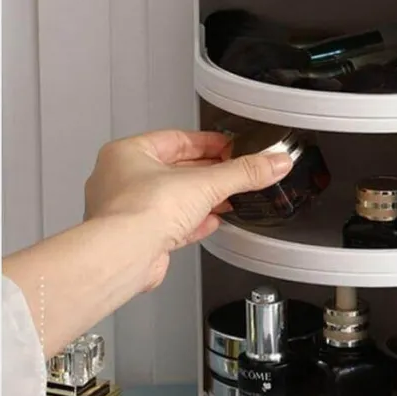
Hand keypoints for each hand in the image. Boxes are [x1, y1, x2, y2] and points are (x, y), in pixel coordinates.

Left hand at [84, 129, 292, 289]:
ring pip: (172, 198)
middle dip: (209, 172)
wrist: (123, 256)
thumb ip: (244, 172)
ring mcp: (127, 210)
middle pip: (176, 169)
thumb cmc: (140, 210)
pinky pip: (169, 224)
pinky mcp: (137, 238)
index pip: (177, 139)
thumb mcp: (206, 182)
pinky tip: (208, 222)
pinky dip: (192, 222)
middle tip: (234, 171)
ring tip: (226, 196)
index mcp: (128, 153)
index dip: (209, 143)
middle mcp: (121, 180)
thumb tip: (274, 162)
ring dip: (202, 198)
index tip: (231, 147)